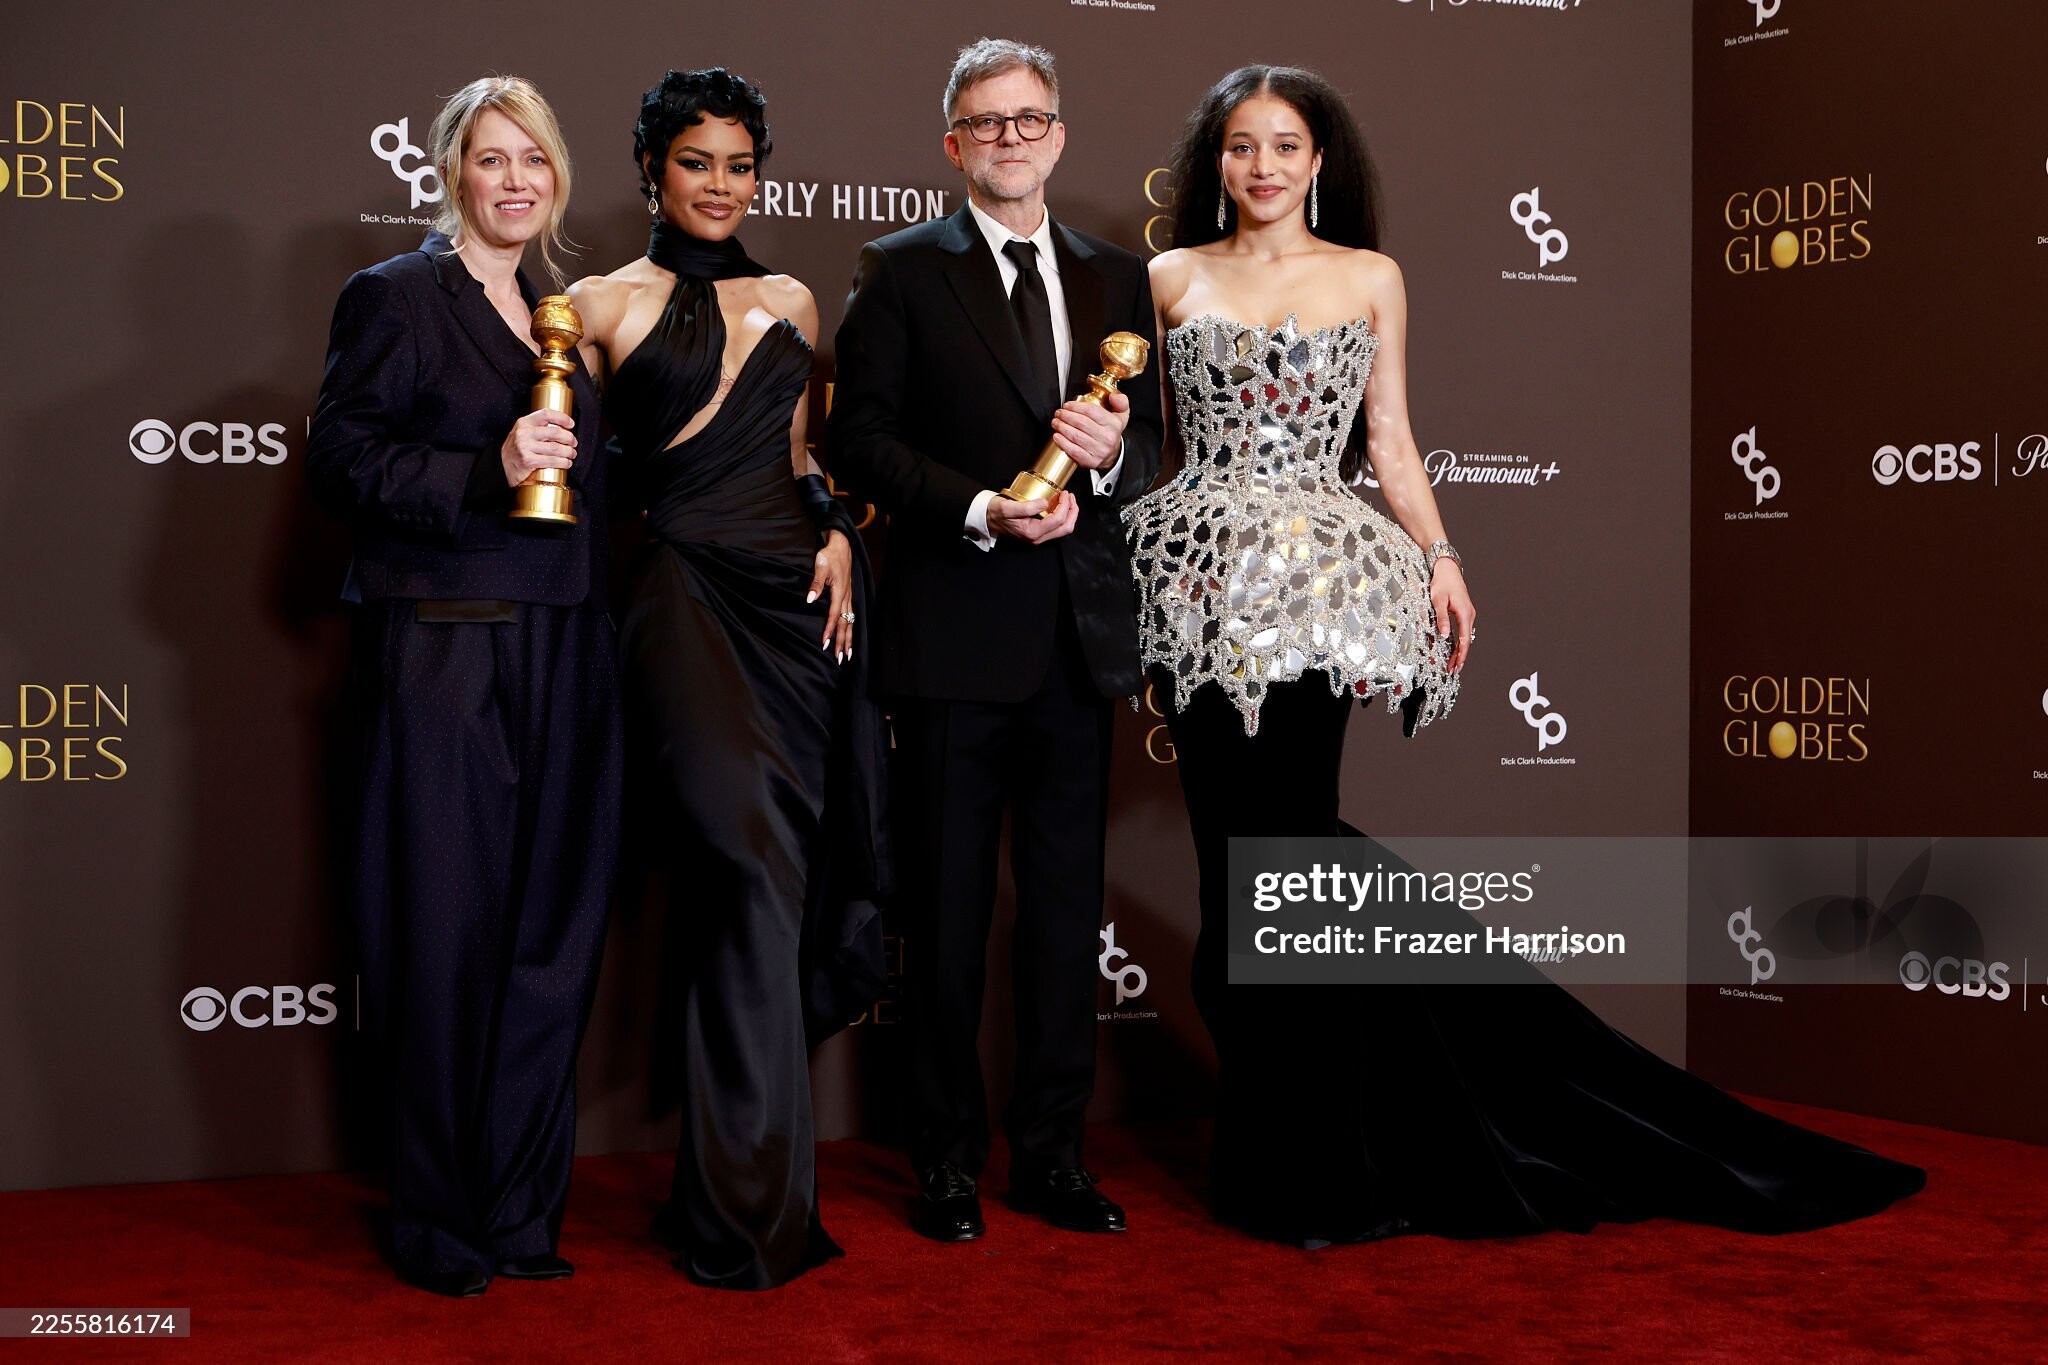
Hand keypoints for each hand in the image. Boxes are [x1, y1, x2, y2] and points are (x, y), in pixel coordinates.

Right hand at [501, 408, 575, 486]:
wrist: (499, 467)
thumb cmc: (515, 451)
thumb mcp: (522, 433)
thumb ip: (537, 428)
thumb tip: (561, 428)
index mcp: (523, 423)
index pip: (546, 414)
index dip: (562, 418)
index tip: (571, 424)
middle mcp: (523, 433)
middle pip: (555, 432)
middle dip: (569, 438)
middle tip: (573, 443)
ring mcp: (525, 447)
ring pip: (556, 448)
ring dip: (569, 452)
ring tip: (572, 454)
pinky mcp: (528, 461)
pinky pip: (552, 461)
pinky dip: (563, 463)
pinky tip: (566, 463)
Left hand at [806, 530, 854, 660]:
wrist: (842, 546)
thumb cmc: (830, 556)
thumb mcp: (820, 566)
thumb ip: (816, 584)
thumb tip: (809, 600)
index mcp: (838, 592)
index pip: (833, 615)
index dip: (829, 630)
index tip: (824, 643)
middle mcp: (845, 597)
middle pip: (845, 624)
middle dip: (842, 642)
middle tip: (840, 658)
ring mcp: (848, 598)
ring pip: (850, 622)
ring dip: (848, 639)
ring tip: (847, 655)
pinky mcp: (848, 597)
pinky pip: (851, 617)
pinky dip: (850, 630)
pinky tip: (849, 638)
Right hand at [987, 489, 1079, 542]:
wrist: (988, 518)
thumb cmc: (996, 513)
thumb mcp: (1008, 507)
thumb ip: (1027, 507)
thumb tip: (1045, 502)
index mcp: (1032, 532)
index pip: (1058, 520)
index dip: (1065, 506)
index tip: (1064, 493)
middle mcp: (1038, 538)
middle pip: (1066, 528)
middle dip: (1073, 511)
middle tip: (1070, 496)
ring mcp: (1039, 536)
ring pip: (1064, 529)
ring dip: (1069, 514)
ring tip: (1067, 499)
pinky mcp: (1039, 532)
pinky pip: (1057, 527)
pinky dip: (1063, 515)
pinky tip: (1060, 505)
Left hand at [1050, 392, 1128, 471]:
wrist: (1114, 455)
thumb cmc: (1112, 432)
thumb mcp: (1121, 415)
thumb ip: (1120, 401)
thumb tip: (1113, 396)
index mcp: (1114, 424)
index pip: (1091, 411)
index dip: (1075, 406)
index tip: (1067, 405)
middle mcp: (1107, 438)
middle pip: (1081, 423)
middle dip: (1066, 416)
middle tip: (1059, 413)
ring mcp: (1099, 451)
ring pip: (1075, 436)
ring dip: (1062, 427)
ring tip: (1056, 422)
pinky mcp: (1091, 461)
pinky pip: (1074, 451)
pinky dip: (1063, 442)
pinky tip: (1057, 436)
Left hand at [1430, 560, 1474, 673]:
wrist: (1447, 568)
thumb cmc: (1442, 582)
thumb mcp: (1438, 600)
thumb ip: (1441, 618)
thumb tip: (1444, 635)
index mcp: (1464, 613)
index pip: (1464, 640)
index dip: (1461, 655)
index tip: (1456, 666)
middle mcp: (1469, 615)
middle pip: (1466, 641)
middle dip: (1460, 657)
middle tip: (1454, 670)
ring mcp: (1468, 614)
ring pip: (1465, 637)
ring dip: (1460, 651)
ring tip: (1453, 664)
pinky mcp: (1464, 612)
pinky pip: (1463, 631)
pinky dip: (1459, 642)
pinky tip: (1454, 649)